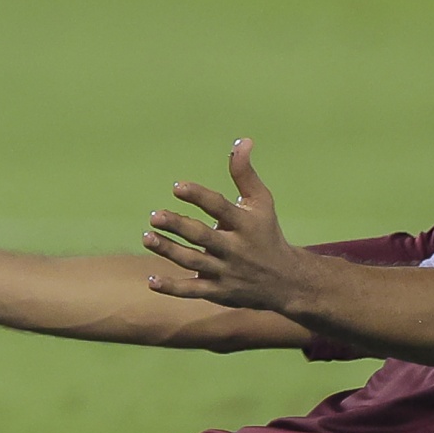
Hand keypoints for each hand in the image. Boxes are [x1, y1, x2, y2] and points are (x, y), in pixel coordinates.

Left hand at [142, 139, 312, 311]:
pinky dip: (172, 288)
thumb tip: (242, 140)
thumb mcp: (262, 202)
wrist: (286, 281)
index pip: (220, 207)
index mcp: (245, 224)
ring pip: (193, 262)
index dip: (199, 196)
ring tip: (147, 237)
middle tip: (155, 216)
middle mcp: (235, 248)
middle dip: (178, 226)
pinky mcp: (218, 291)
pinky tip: (151, 280)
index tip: (177, 187)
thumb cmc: (267, 233)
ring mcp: (226, 272)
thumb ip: (245, 174)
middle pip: (203, 237)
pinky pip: (192, 291)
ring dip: (169, 251)